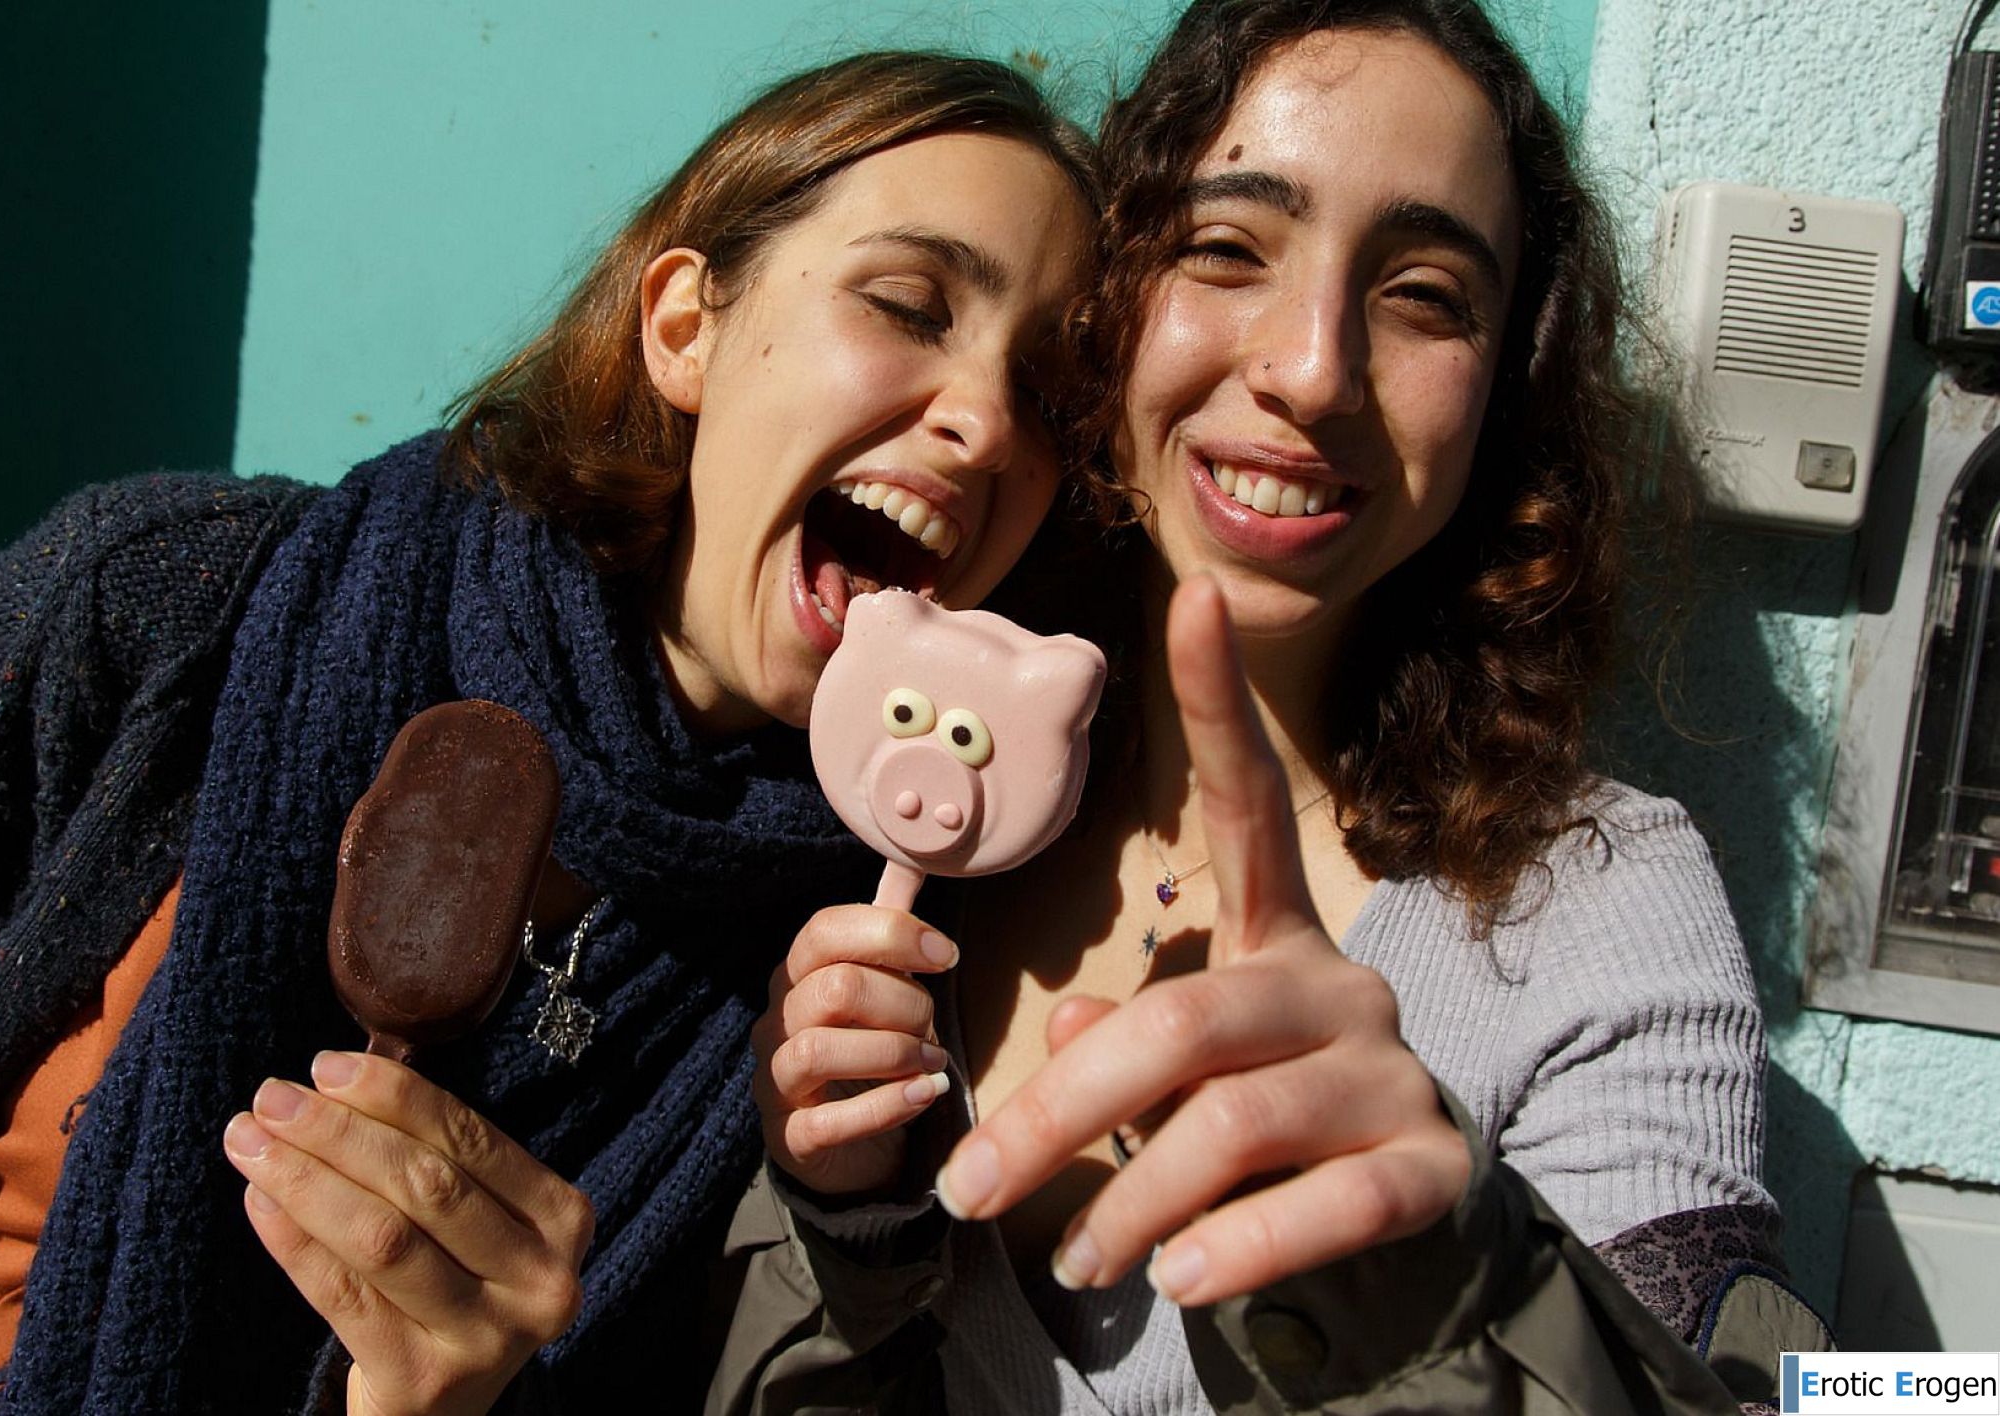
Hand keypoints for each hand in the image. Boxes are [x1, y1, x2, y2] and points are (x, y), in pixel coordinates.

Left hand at [223, 1051, 593, 1415]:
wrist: (447, 1408)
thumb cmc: (453, 1283)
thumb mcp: (474, 1221)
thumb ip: (434, 1157)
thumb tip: (335, 1081)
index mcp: (564, 1219)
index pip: (471, 1140)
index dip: (395, 1098)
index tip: (326, 1067)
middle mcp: (541, 1279)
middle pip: (426, 1186)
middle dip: (340, 1132)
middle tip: (272, 1097)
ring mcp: (489, 1337)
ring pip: (383, 1239)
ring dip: (306, 1180)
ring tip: (250, 1141)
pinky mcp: (426, 1381)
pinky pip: (345, 1297)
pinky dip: (295, 1242)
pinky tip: (259, 1202)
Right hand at [750, 904, 957, 1194]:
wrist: (858, 1150)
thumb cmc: (876, 1059)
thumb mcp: (886, 1000)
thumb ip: (891, 952)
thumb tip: (909, 883)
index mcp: (797, 978)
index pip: (825, 931)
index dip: (890, 933)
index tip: (946, 955)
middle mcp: (775, 1023)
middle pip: (834, 988)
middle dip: (903, 1004)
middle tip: (934, 1028)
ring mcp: (775, 1082)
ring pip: (818, 1050)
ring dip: (893, 1054)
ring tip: (934, 1065)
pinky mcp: (788, 1139)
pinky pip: (829, 1122)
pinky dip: (887, 1106)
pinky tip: (926, 1095)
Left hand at [931, 576, 1470, 1305]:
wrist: (1414, 1233)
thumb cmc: (1262, 1129)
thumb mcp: (1187, 1072)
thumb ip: (1132, 1038)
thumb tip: (1090, 1026)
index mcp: (1277, 936)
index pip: (1248, 806)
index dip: (1217, 708)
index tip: (1188, 596)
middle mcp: (1338, 982)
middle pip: (1182, 1019)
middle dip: (1056, 1108)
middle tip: (968, 1190)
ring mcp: (1391, 1071)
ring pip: (1236, 1118)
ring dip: (1130, 1199)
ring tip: (1072, 1264)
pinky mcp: (1430, 1166)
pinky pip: (1331, 1203)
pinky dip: (1245, 1247)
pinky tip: (1181, 1284)